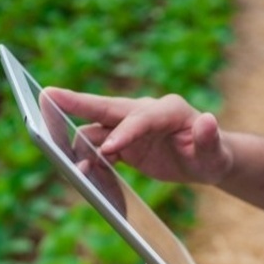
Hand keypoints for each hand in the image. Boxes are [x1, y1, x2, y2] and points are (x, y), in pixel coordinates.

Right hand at [45, 88, 232, 184]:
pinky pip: (98, 145)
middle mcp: (145, 111)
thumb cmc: (212, 156)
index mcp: (168, 110)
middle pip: (108, 107)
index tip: (109, 149)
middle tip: (48, 95)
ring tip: (63, 158)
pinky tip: (76, 168)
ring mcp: (131, 125)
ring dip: (79, 141)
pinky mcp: (123, 140)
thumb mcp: (216, 154)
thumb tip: (207, 120)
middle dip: (78, 103)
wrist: (204, 159)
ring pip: (97, 127)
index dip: (125, 133)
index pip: (141, 119)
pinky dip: (86, 155)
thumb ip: (209, 139)